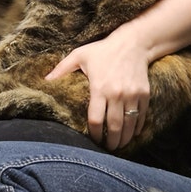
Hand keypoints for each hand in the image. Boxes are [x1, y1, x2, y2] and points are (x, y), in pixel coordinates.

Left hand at [46, 31, 151, 150]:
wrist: (134, 43)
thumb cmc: (103, 50)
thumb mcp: (79, 55)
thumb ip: (62, 69)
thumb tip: (45, 81)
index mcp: (99, 88)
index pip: (96, 119)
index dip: (94, 134)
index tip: (93, 139)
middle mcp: (117, 94)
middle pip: (114, 126)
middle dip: (111, 142)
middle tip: (107, 148)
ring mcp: (132, 95)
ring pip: (128, 124)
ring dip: (124, 138)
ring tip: (119, 145)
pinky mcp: (144, 94)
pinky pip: (141, 116)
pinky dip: (137, 128)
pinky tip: (132, 134)